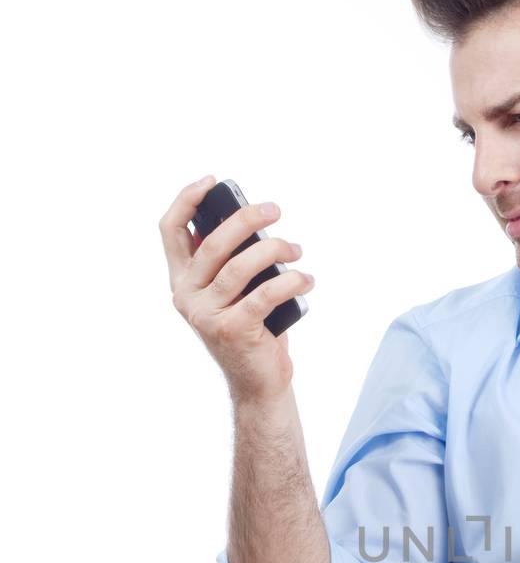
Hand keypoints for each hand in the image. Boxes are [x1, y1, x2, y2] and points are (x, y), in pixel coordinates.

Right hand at [160, 177, 313, 405]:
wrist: (258, 382)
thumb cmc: (251, 329)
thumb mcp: (233, 291)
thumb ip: (229, 261)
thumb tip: (253, 221)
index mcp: (181, 280)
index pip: (170, 231)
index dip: (187, 200)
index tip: (212, 181)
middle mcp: (186, 296)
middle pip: (212, 243)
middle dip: (246, 219)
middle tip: (275, 210)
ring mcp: (206, 315)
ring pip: (239, 267)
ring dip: (275, 251)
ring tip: (297, 251)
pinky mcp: (233, 330)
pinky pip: (265, 294)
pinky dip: (290, 282)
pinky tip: (306, 279)